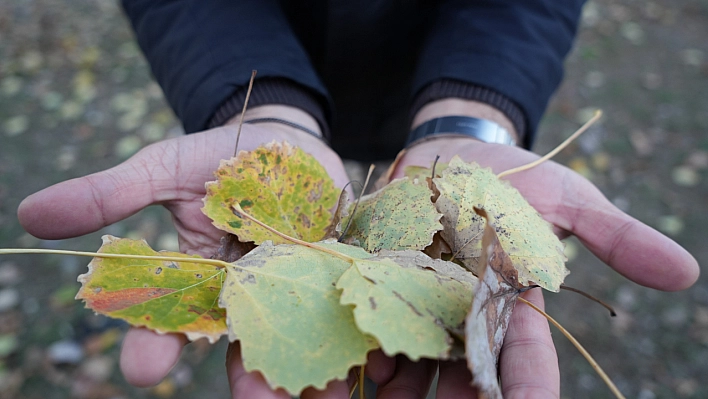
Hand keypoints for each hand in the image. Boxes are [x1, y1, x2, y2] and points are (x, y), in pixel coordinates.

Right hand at [16, 112, 361, 397]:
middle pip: (245, 343)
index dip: (155, 346)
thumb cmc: (216, 157)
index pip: (174, 323)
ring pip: (301, 333)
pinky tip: (368, 356)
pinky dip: (355, 327)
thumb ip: (109, 195)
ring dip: (311, 368)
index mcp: (201, 281)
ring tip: (324, 395)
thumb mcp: (161, 170)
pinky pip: (345, 302)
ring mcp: (296, 285)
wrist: (281, 139)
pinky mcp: (338, 268)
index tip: (143, 371)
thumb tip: (29, 215)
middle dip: (248, 376)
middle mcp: (249, 294)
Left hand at [387, 135, 699, 397]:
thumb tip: (685, 272)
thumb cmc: (517, 178)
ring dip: (403, 385)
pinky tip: (356, 364)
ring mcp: (419, 296)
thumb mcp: (569, 201)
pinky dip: (365, 341)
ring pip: (414, 353)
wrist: (452, 150)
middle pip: (462, 369)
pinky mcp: (381, 275)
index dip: (528, 387)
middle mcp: (463, 311)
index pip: (523, 356)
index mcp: (510, 303)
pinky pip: (371, 314)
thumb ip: (615, 237)